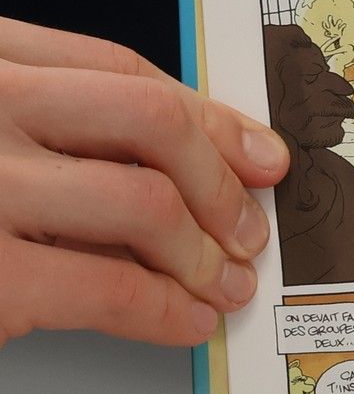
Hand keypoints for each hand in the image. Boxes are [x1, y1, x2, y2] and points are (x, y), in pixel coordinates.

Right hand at [0, 17, 287, 347]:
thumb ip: (54, 130)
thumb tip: (198, 167)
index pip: (119, 70)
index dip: (209, 117)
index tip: (259, 154)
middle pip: (149, 120)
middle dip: (221, 181)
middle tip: (248, 230)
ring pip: (146, 203)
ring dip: (204, 254)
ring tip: (223, 285)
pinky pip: (110, 291)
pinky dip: (166, 312)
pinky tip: (184, 323)